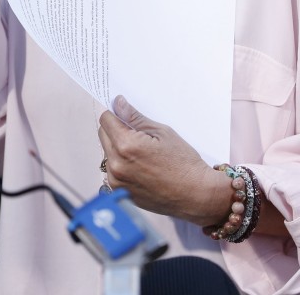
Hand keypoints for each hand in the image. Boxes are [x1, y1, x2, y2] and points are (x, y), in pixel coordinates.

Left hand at [98, 95, 227, 225]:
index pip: (105, 120)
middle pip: (103, 136)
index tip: (124, 115)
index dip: (115, 114)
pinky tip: (141, 167)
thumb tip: (118, 103)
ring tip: (143, 154)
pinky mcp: (120, 191)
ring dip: (117, 148)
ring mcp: (116, 181)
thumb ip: (135, 117)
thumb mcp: (162, 132)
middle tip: (138, 134)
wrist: (196, 195)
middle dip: (116, 130)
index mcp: (126, 146)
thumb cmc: (184, 164)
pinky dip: (121, 165)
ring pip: (107, 153)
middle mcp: (116, 164)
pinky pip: (112, 170)